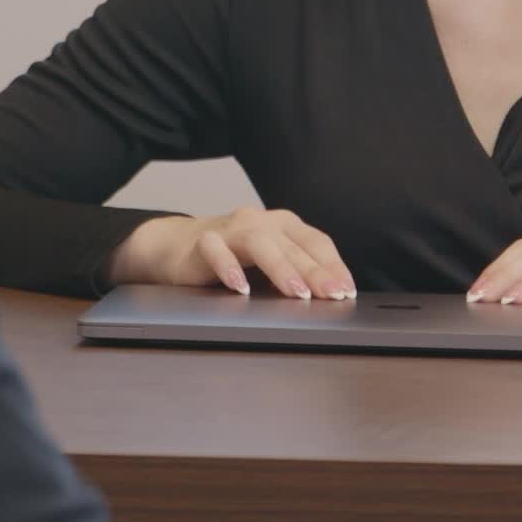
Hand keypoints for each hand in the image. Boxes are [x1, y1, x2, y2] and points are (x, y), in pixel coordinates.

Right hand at [106, 207, 355, 299]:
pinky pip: (216, 250)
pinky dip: (229, 267)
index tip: (346, 291)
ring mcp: (231, 228)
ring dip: (282, 268)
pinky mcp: (202, 240)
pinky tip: (240, 287)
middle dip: (316, 272)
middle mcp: (261, 221)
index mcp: (283, 225)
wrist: (174, 245)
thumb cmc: (231, 257)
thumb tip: (330, 300)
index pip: (316, 242)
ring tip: (297, 294)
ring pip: (260, 243)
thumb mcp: (268, 264)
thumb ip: (294, 273)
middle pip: (293, 245)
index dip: (333, 266)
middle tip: (333, 296)